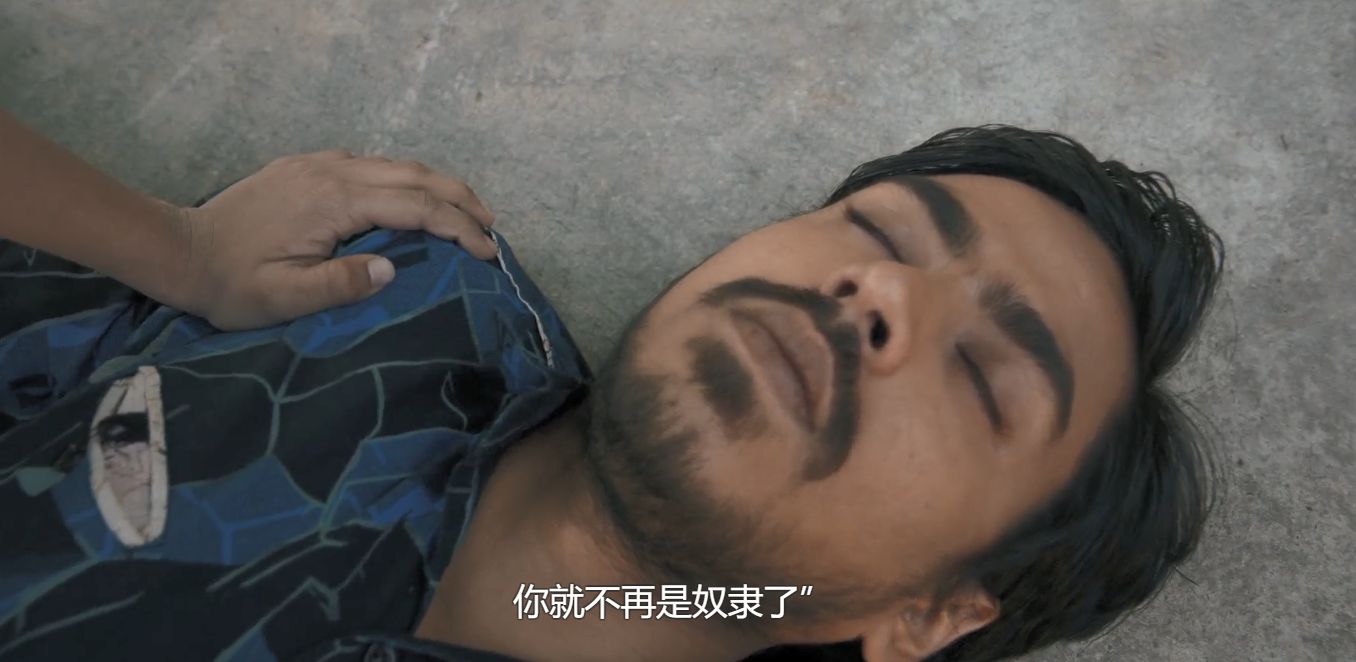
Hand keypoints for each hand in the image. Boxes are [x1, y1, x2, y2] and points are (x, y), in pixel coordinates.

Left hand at [172, 149, 497, 329]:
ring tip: (469, 215)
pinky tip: (416, 203)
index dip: (457, 227)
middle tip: (493, 229)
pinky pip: (373, 166)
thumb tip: (392, 269)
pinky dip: (408, 182)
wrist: (179, 250)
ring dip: (438, 187)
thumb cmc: (232, 284)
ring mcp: (320, 164)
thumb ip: (339, 283)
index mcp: (333, 201)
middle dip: (461, 200)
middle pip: (415, 174)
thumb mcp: (283, 298)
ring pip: (397, 165)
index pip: (413, 206)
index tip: (487, 252)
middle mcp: (332, 171)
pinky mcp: (309, 167)